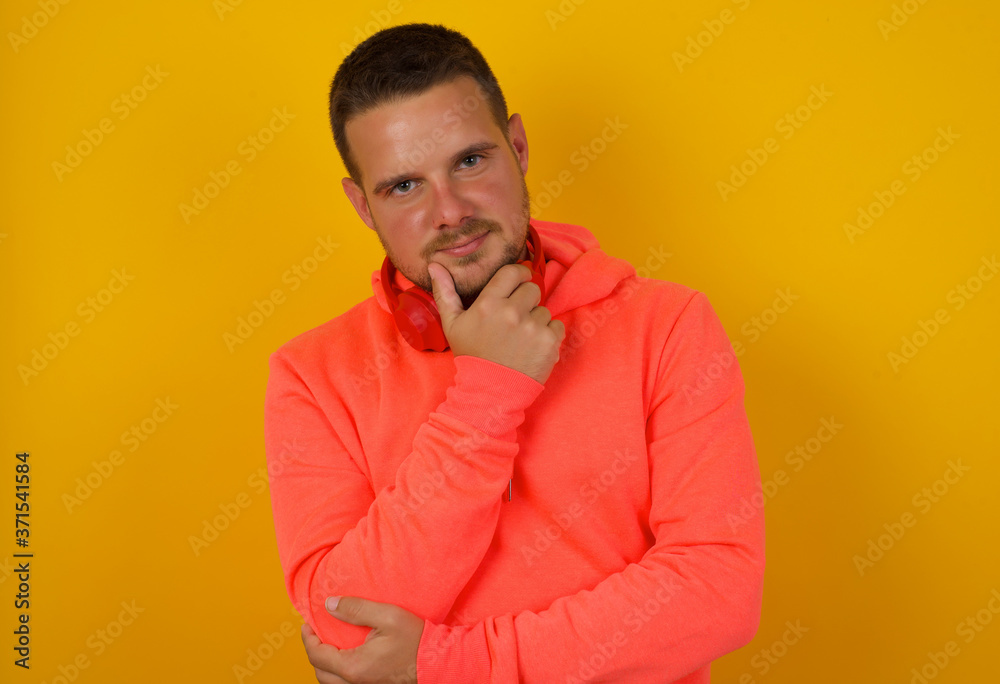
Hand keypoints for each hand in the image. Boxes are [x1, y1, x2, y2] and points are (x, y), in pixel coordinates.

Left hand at [301, 596, 423, 683]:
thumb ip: (356, 609)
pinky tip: (346, 659)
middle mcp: (355, 683)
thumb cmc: (416, 639)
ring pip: (331, 683)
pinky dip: (337, 674)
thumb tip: (329, 604)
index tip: (306, 625)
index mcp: (354, 666)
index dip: (307, 639)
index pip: (317, 655)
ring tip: (328, 646)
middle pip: (319, 673)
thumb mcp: (387, 616)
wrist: (437, 661)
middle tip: (314, 634)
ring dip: (324, 666)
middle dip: (313, 653)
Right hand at [428, 262, 564, 383]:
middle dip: (526, 301)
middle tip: (515, 320)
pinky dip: (548, 336)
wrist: (490, 393)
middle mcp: (512, 311)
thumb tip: (434, 264)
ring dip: (536, 321)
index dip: (518, 276)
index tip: (517, 286)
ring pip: (544, 309)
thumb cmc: (472, 356)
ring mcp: (533, 326)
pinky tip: (532, 348)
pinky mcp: (549, 341)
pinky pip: (556, 326)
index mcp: (489, 303)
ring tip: (521, 339)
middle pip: (532, 289)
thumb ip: (444, 292)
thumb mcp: (452, 325)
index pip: (513, 272)